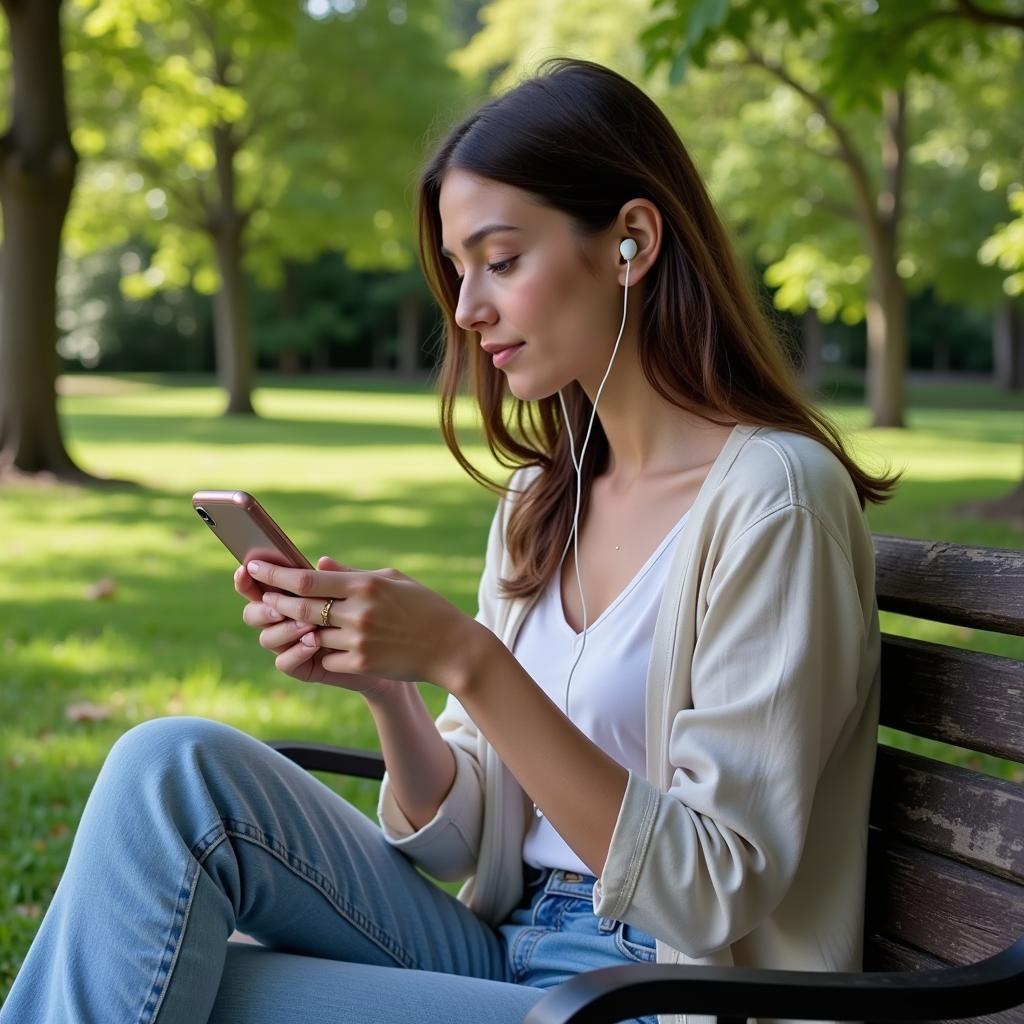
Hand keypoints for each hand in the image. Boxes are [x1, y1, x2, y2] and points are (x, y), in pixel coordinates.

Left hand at [245, 556, 483, 692]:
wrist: (452, 648)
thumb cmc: (425, 608)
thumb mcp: (393, 580)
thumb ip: (351, 574)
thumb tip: (318, 565)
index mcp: (365, 585)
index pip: (306, 580)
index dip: (274, 575)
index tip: (253, 567)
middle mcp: (358, 612)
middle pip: (299, 607)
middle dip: (274, 602)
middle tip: (260, 596)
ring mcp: (359, 640)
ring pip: (310, 634)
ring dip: (297, 629)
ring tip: (291, 620)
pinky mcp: (362, 663)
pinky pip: (326, 657)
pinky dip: (320, 651)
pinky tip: (323, 645)